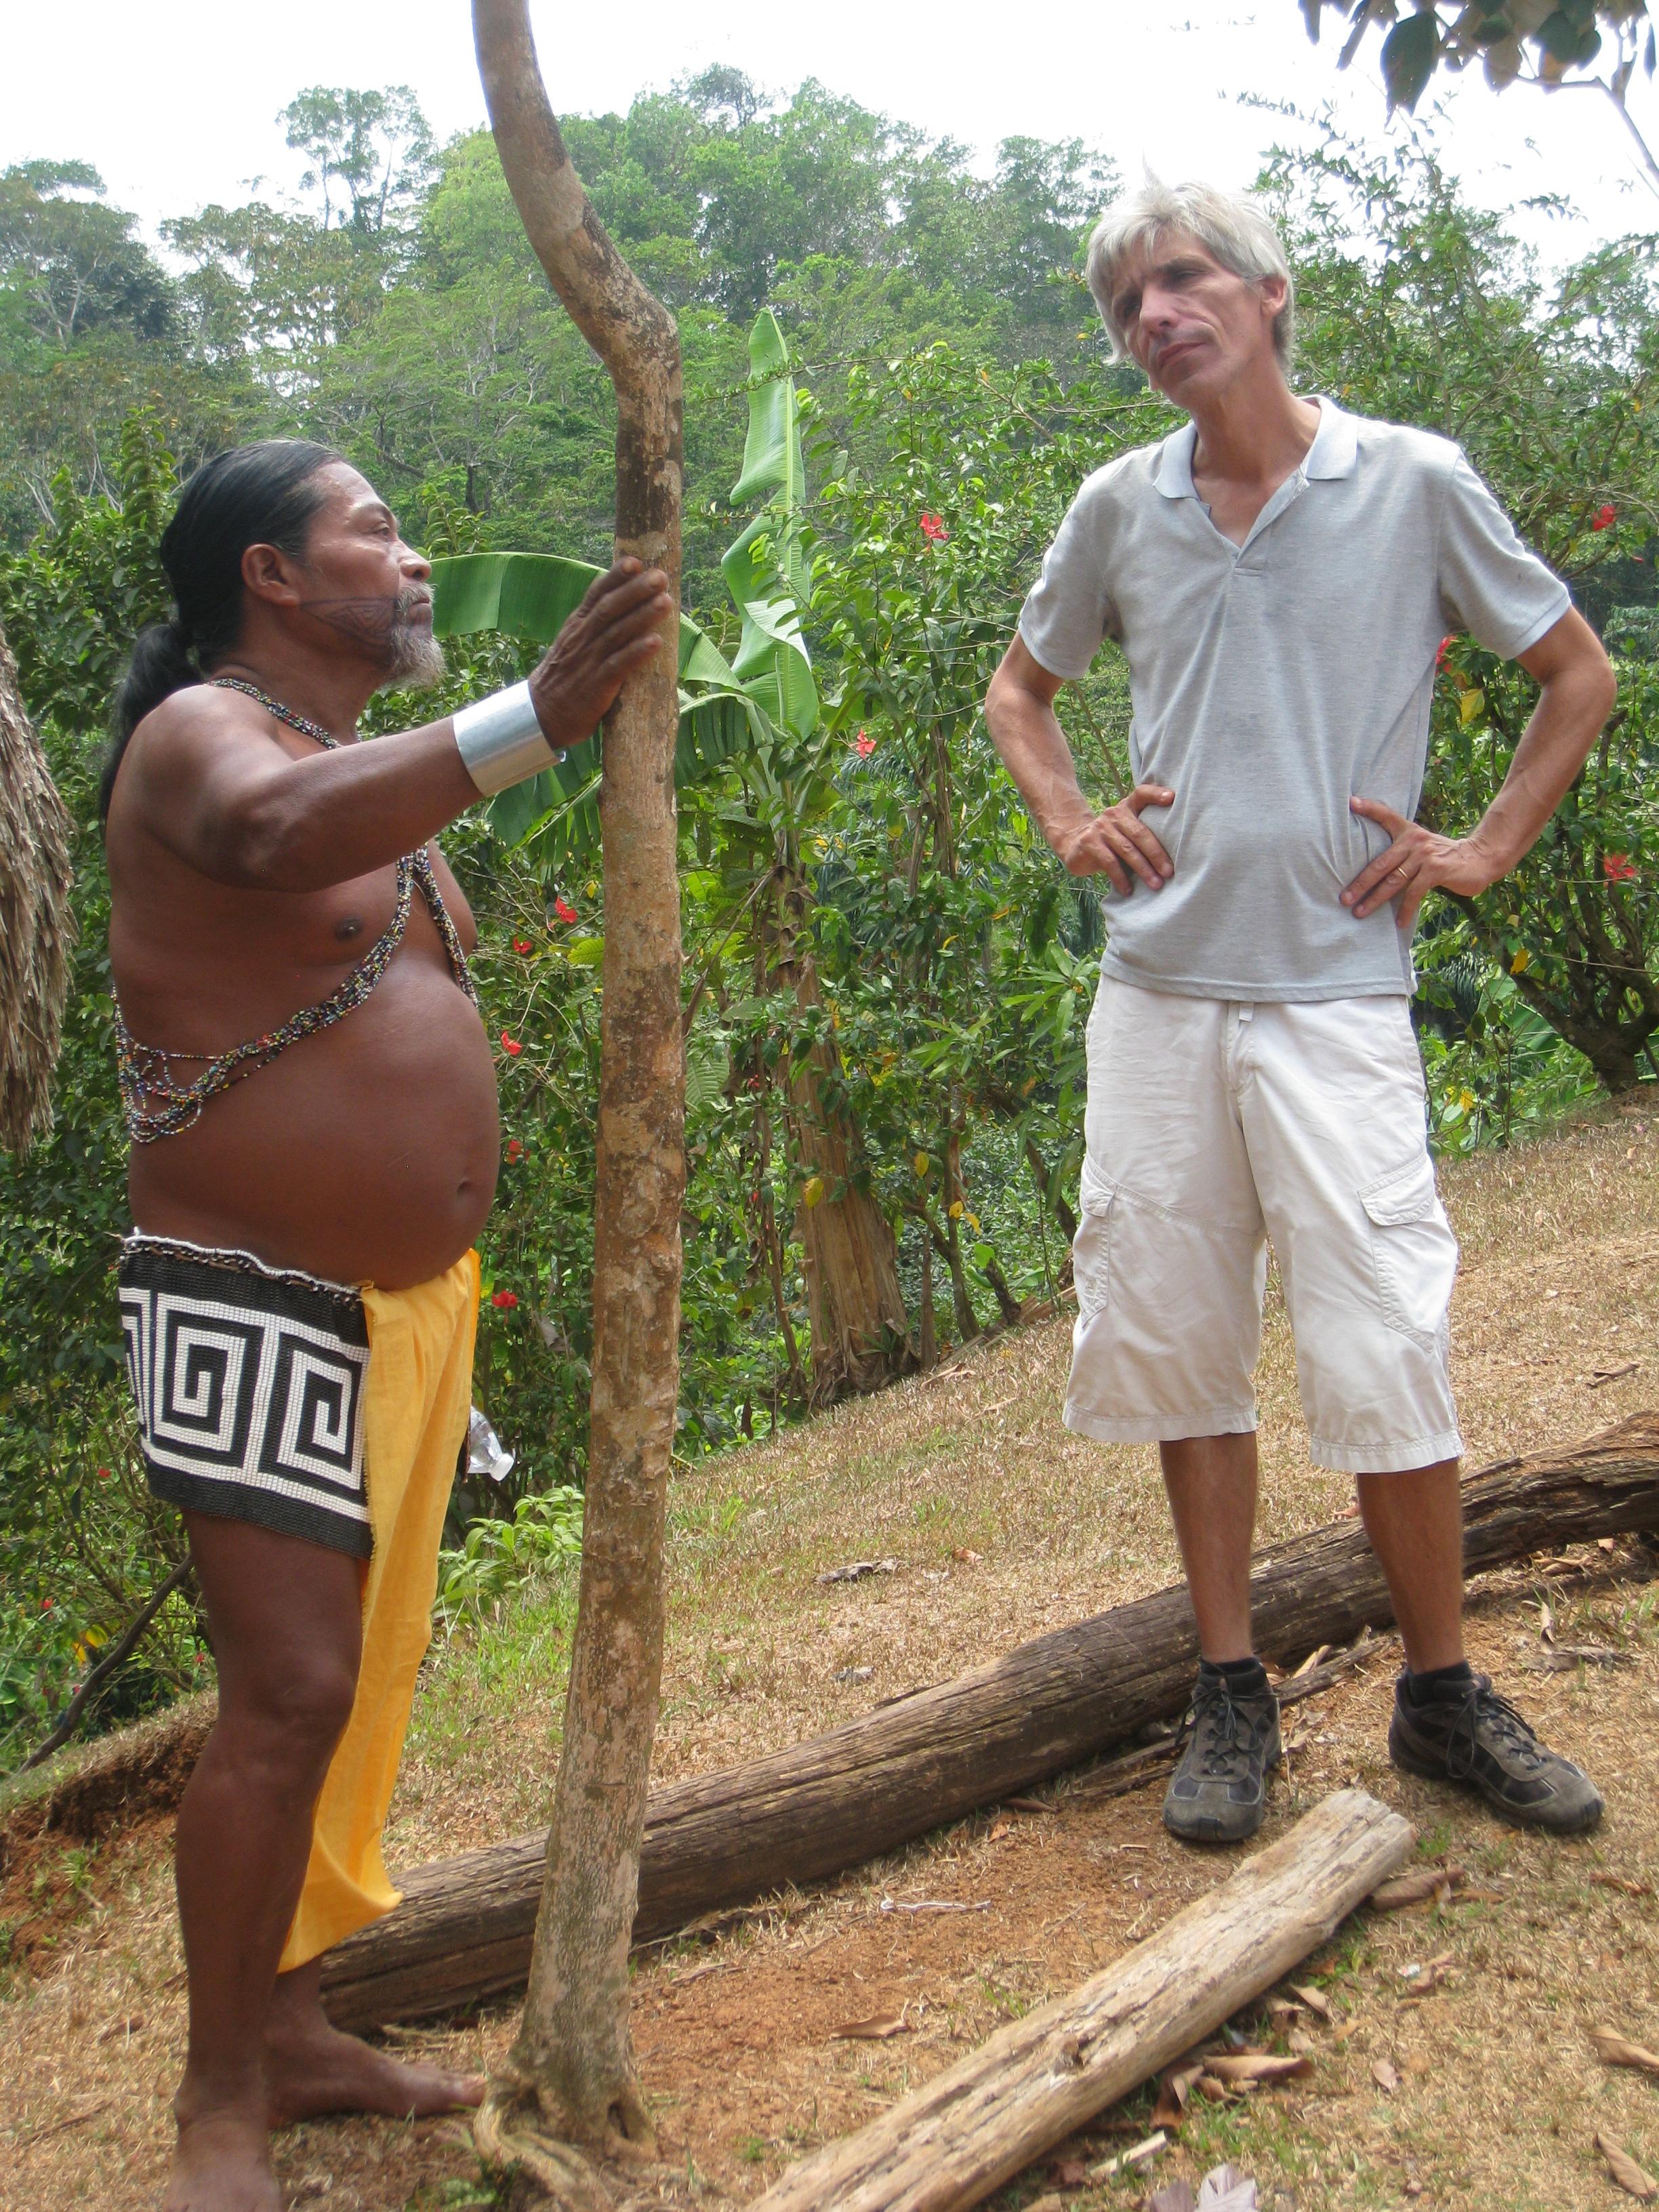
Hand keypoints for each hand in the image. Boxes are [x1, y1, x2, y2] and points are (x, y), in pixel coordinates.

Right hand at [529, 559, 674, 745]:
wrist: (541, 714)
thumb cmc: (565, 677)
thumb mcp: (573, 643)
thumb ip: (594, 625)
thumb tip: (622, 604)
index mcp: (577, 626)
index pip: (596, 595)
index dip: (615, 577)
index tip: (635, 561)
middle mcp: (582, 638)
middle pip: (610, 609)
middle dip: (635, 590)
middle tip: (660, 577)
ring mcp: (589, 661)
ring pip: (617, 633)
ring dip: (642, 616)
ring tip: (665, 602)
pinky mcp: (597, 685)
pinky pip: (619, 665)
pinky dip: (637, 652)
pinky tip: (656, 642)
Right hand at [1053, 783, 1175, 894]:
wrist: (1075, 845)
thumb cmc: (1112, 841)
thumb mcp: (1126, 830)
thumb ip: (1144, 831)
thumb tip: (1176, 854)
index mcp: (1127, 807)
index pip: (1141, 794)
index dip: (1156, 794)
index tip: (1172, 798)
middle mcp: (1114, 813)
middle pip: (1140, 833)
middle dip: (1157, 855)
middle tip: (1169, 872)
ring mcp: (1101, 827)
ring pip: (1127, 850)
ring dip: (1143, 869)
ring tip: (1155, 884)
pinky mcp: (1089, 843)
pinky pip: (1109, 862)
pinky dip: (1121, 878)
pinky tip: (1129, 890)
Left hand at [1342, 798, 1499, 927]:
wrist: (1480, 859)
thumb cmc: (1446, 857)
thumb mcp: (1424, 847)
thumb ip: (1404, 853)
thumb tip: (1376, 874)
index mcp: (1409, 833)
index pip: (1387, 817)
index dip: (1370, 808)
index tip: (1352, 802)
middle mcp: (1415, 841)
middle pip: (1380, 863)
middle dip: (1360, 883)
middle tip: (1344, 898)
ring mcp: (1425, 856)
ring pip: (1393, 881)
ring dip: (1375, 899)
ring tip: (1360, 913)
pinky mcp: (1436, 870)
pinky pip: (1413, 893)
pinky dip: (1404, 910)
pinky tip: (1398, 922)